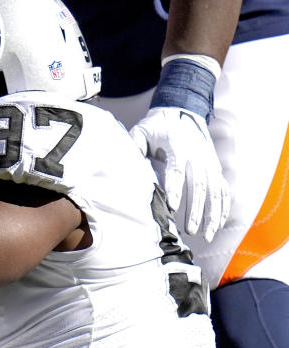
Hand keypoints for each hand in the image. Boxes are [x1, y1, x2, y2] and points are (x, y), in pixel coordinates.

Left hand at [129, 106, 230, 241]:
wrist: (183, 112)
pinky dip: (223, 207)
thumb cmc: (157, 126)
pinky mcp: (216, 168)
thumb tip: (125, 164)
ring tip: (207, 235)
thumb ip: (134, 146)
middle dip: (196, 210)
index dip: (176, 189)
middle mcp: (198, 156)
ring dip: (213, 214)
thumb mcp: (142, 131)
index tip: (172, 207)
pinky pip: (224, 190)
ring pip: (216, 191)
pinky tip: (218, 225)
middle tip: (189, 231)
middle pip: (199, 186)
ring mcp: (210, 163)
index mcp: (178, 146)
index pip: (177, 171)